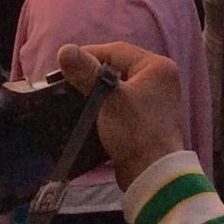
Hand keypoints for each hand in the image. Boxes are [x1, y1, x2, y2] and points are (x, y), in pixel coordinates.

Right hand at [57, 42, 186, 190]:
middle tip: (66, 80)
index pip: (117, 51)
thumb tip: (64, 50)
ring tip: (72, 95)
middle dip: (92, 73)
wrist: (152, 174)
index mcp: (157, 66)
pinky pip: (121, 102)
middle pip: (117, 67)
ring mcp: (154, 99)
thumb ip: (87, 73)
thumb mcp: (109, 99)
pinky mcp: (146, 118)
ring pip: (118, 86)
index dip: (89, 54)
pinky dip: (104, 104)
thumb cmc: (135, 131)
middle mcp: (159, 79)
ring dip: (96, 90)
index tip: (65, 63)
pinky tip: (87, 110)